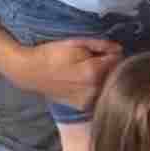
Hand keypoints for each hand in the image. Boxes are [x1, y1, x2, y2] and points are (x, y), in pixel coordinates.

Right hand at [7, 37, 122, 109]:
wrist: (30, 72)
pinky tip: (81, 83)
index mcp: (94, 72)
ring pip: (106, 86)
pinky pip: (96, 96)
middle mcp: (94, 89)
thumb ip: (100, 45)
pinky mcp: (81, 106)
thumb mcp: (76, 43)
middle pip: (114, 75)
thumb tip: (119, 49)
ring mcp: (88, 100)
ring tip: (85, 72)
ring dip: (102, 79)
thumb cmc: (52, 54)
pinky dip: (94, 89)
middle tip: (93, 60)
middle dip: (108, 66)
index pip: (118, 59)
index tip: (102, 50)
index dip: (111, 52)